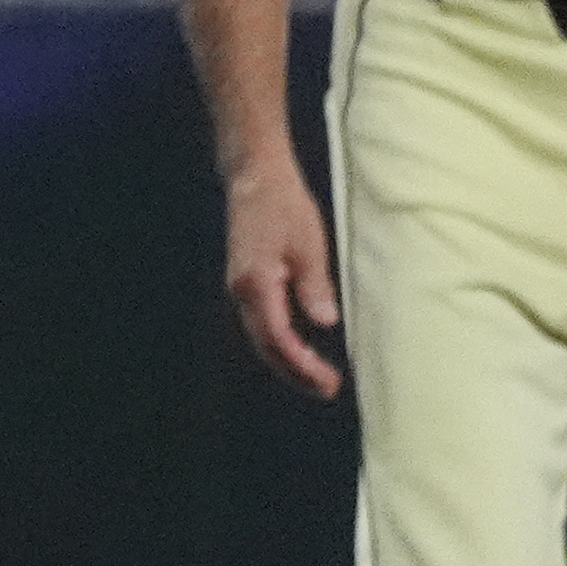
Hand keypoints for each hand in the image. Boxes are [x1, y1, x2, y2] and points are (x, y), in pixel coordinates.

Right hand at [224, 156, 343, 396]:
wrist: (254, 176)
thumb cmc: (282, 204)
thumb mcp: (308, 243)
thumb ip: (314, 284)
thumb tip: (325, 321)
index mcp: (257, 281)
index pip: (279, 337)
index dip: (302, 364)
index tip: (328, 380)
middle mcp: (241, 290)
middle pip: (265, 345)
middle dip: (295, 372)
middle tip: (327, 389)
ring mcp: (238, 287)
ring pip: (260, 337)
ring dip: (286, 361)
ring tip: (315, 378)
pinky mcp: (243, 282)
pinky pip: (259, 323)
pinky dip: (278, 343)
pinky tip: (297, 348)